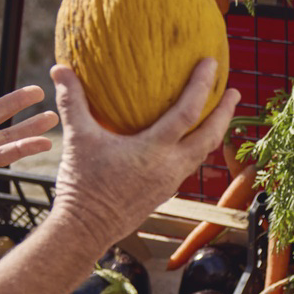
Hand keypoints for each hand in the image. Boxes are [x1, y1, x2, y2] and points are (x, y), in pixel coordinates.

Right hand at [49, 59, 238, 244]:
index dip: (202, 86)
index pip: (187, 112)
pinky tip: (188, 140)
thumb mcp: (77, 139)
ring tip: (218, 113)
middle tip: (235, 91)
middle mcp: (170, 167)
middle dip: (225, 112)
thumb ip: (72, 102)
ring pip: (202, 153)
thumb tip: (59, 68)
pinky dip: (196, 147)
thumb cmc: (82, 185)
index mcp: (154, 151)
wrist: (86, 230)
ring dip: (214, 131)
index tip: (212, 64)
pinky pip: (189, 165)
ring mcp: (170, 182)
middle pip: (209, 136)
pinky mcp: (165, 192)